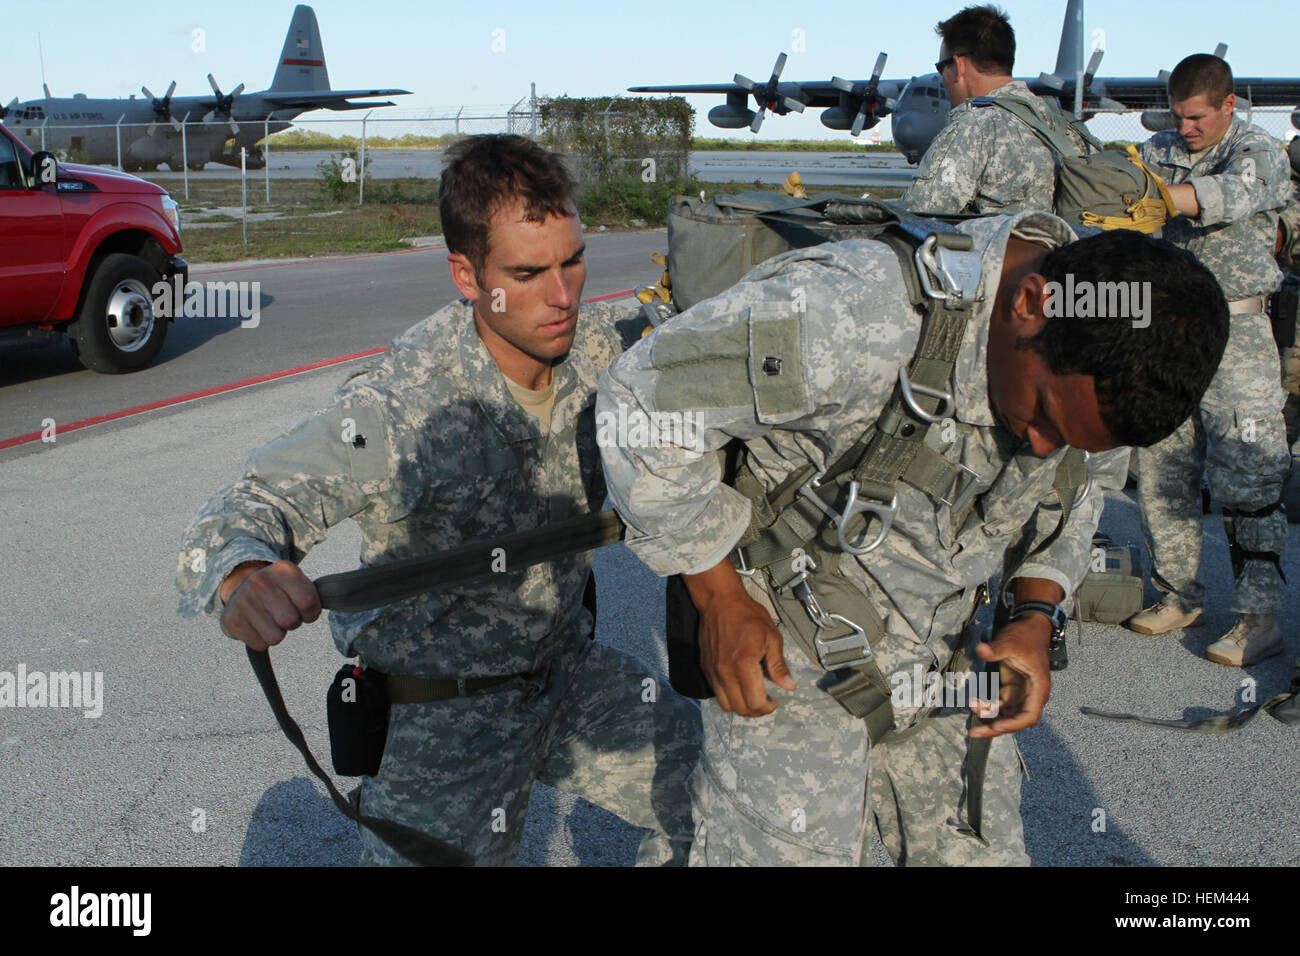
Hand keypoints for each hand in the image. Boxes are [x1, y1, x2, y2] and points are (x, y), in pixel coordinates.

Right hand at [219, 560, 321, 651]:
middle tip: (284, 614)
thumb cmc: (279, 591)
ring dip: (277, 633)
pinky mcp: (231, 619)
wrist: (240, 589)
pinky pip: (260, 645)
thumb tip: (329, 604)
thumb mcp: (297, 583)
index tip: (305, 610)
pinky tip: (256, 625)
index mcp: (283, 569)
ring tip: (270, 619)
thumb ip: (313, 595)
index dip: (311, 613)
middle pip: (291, 621)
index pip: (308, 603)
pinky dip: (261, 640)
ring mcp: (242, 599)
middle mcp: (260, 580)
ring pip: (276, 637)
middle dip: (293, 623)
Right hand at [684, 558, 795, 716]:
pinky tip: (739, 686)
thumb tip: (789, 686)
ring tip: (752, 698)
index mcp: (744, 665)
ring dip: (741, 707)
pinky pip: (716, 692)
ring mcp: (713, 671)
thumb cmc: (747, 615)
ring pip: (726, 704)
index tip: (775, 701)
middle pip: (740, 708)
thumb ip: (778, 665)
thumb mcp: (771, 636)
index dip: (768, 708)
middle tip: (766, 703)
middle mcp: (725, 673)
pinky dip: (729, 696)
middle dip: (756, 711)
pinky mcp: (705, 667)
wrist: (719, 601)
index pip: (755, 702)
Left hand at [968, 613, 1051, 737]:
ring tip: (971, 708)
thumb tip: (982, 650)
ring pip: (1006, 714)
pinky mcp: (1012, 688)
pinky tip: (975, 702)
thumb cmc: (1025, 636)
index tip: (996, 727)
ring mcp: (1022, 693)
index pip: (1029, 715)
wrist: (1030, 626)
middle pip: (1016, 720)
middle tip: (974, 732)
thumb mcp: (1010, 642)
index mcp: (1037, 688)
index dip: (1013, 724)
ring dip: (989, 716)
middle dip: (995, 728)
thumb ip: (996, 649)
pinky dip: (988, 706)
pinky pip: (1000, 704)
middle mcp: (1031, 694)